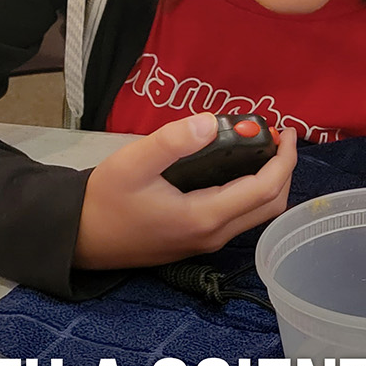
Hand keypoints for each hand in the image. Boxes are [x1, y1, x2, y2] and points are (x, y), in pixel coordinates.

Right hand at [77, 113, 295, 268]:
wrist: (80, 237)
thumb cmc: (105, 200)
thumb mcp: (132, 163)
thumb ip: (172, 141)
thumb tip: (211, 122)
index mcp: (204, 217)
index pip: (265, 189)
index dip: (283, 159)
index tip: (285, 131)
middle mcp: (213, 235)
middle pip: (271, 205)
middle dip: (283, 169)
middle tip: (276, 137)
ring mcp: (206, 242)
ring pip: (257, 214)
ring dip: (268, 181)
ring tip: (260, 147)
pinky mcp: (197, 240)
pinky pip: (239, 217)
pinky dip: (251, 192)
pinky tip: (236, 167)